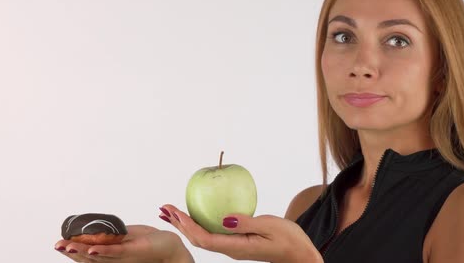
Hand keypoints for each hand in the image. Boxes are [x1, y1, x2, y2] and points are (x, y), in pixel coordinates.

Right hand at [54, 224, 192, 262]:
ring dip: (82, 252)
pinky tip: (92, 250)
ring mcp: (123, 257)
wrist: (170, 248)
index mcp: (112, 254)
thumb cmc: (150, 241)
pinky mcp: (133, 252)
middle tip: (57, 246)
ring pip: (99, 256)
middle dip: (71, 252)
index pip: (87, 254)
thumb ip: (111, 235)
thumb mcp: (126, 235)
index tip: (59, 244)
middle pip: (88, 258)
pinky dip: (104, 251)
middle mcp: (114, 259)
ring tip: (68, 247)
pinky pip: (116, 252)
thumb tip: (95, 229)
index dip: (72, 250)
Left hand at [159, 204, 321, 262]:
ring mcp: (233, 247)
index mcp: (236, 248)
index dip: (187, 225)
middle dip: (179, 224)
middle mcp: (230, 249)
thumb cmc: (289, 239)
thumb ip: (246, 223)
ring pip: (203, 237)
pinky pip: (213, 234)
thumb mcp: (269, 226)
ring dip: (186, 224)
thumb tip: (224, 218)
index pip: (204, 238)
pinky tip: (196, 215)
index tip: (174, 212)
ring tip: (171, 213)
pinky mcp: (237, 242)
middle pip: (198, 239)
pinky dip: (199, 224)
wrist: (300, 254)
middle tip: (164, 208)